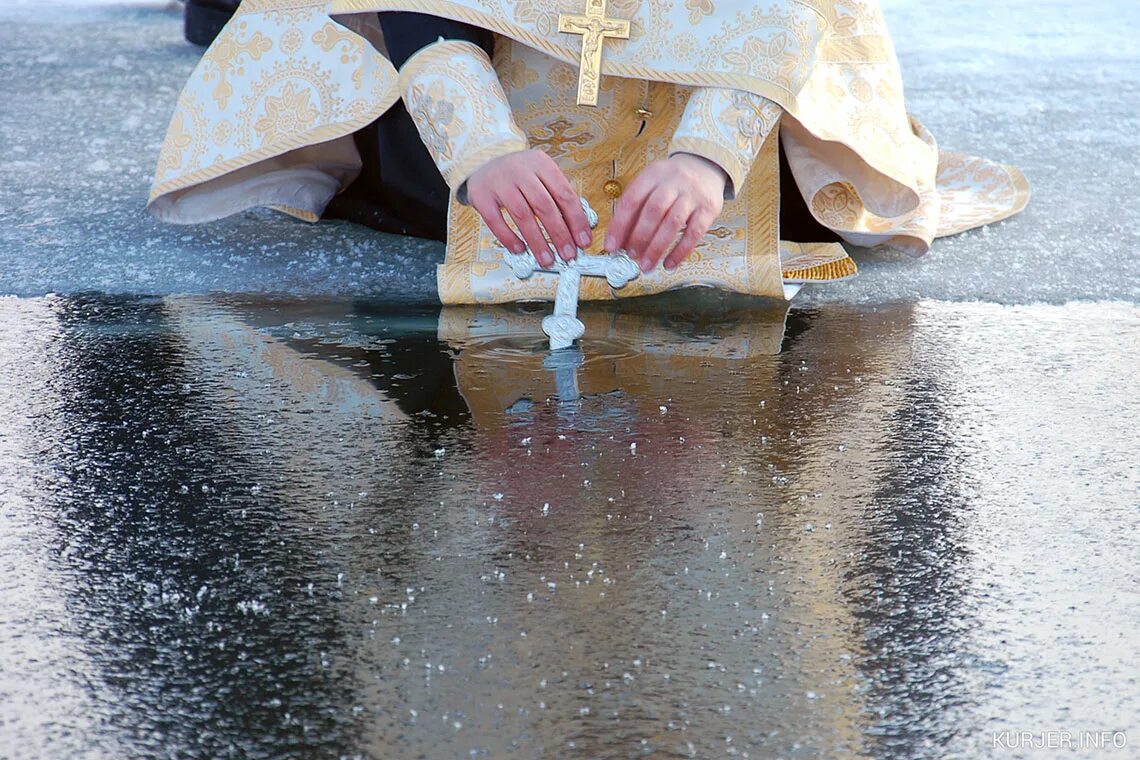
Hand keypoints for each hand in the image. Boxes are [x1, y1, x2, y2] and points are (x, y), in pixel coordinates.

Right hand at [466, 149, 593, 267]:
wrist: (483, 161)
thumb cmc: (519, 175)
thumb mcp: (541, 175)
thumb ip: (558, 197)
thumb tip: (576, 230)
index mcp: (541, 164)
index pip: (564, 194)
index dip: (576, 220)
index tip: (583, 241)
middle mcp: (520, 170)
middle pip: (544, 206)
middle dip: (559, 234)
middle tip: (567, 254)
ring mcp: (499, 182)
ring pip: (522, 215)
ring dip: (537, 241)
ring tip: (547, 258)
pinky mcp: (481, 195)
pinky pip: (496, 221)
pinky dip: (509, 238)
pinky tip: (520, 249)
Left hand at [604, 153, 726, 271]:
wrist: (705, 167)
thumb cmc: (672, 182)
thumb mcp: (651, 184)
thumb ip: (636, 209)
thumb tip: (620, 241)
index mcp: (653, 174)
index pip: (632, 200)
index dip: (619, 225)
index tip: (612, 245)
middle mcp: (673, 182)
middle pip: (653, 211)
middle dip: (639, 237)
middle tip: (631, 256)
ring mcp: (692, 195)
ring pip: (672, 223)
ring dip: (657, 248)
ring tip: (647, 264)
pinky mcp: (709, 209)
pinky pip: (694, 233)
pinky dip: (680, 252)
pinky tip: (669, 263)